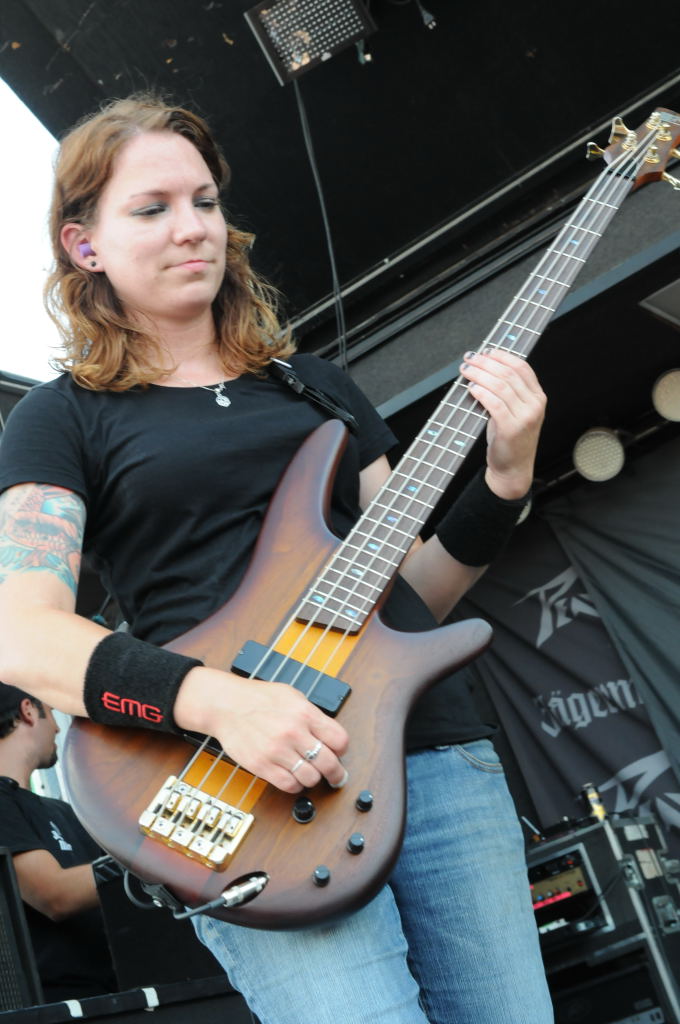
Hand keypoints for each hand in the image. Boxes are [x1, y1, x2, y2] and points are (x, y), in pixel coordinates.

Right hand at [173, 666, 348, 793]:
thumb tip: (329, 735)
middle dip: (336, 773)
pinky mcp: (262, 765)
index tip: (339, 754)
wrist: (226, 705)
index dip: (342, 750)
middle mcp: (293, 732)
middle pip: (329, 763)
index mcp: (305, 713)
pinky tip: (293, 776)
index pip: (339, 740)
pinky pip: (289, 785)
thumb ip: (312, 715)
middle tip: (336, 776)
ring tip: (308, 773)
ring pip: (311, 778)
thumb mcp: (292, 696)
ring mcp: (277, 750)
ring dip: (313, 778)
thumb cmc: (257, 699)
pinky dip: (295, 785)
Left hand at [460, 348, 545, 498]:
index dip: (501, 356)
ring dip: (479, 374)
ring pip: (500, 386)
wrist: (513, 468)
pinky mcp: (512, 428)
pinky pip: (495, 403)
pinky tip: (471, 388)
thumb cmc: (510, 439)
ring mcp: (525, 417)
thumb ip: (506, 392)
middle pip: (508, 374)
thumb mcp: (514, 411)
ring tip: (466, 371)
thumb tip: (483, 367)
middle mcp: (535, 405)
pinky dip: (481, 393)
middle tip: (469, 360)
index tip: (485, 352)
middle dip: (486, 363)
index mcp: (538, 397)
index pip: (522, 367)